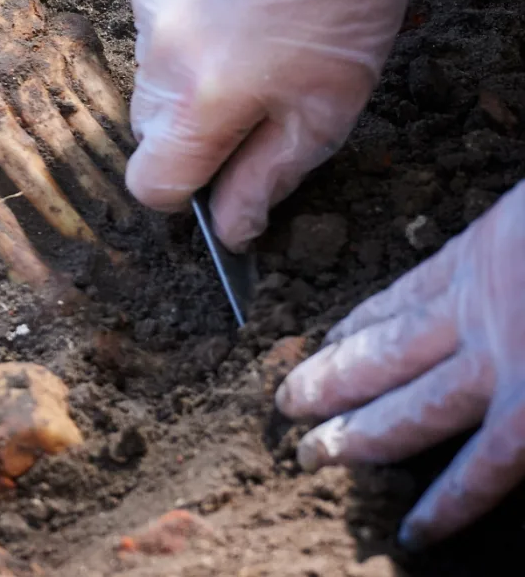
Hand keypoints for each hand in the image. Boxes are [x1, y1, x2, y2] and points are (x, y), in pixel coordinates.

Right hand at [124, 0, 451, 247]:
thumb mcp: (332, 104)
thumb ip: (270, 174)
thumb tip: (231, 229)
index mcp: (202, 98)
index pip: (151, 181)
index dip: (180, 190)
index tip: (211, 172)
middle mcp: (155, 50)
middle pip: (149, 121)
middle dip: (192, 118)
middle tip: (253, 83)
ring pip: (150, 58)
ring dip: (188, 55)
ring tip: (251, 17)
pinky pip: (151, 1)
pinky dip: (185, 2)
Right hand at [277, 182, 524, 548]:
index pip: (484, 467)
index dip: (445, 502)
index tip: (408, 531)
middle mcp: (496, 359)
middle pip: (410, 409)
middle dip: (353, 436)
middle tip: (303, 453)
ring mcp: (475, 303)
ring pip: (389, 350)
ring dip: (335, 375)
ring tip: (290, 397)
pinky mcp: (470, 255)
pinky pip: (403, 294)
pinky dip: (363, 316)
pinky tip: (336, 330)